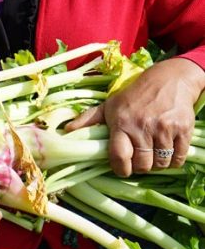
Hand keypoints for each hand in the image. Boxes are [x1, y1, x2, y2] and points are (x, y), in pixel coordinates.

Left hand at [66, 58, 204, 176]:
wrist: (170, 79)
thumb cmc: (135, 95)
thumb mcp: (110, 104)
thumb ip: (89, 119)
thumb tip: (66, 131)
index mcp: (121, 122)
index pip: (119, 157)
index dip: (120, 169)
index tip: (122, 169)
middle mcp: (142, 126)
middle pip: (142, 165)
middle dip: (140, 167)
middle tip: (139, 159)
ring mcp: (164, 128)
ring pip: (160, 164)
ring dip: (157, 164)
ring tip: (153, 154)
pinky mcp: (182, 129)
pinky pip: (178, 158)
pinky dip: (174, 160)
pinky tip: (168, 151)